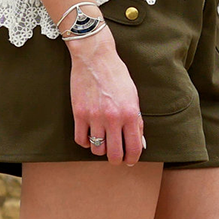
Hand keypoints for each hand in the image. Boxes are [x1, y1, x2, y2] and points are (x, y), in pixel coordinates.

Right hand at [67, 28, 145, 165]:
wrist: (95, 57)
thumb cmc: (116, 75)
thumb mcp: (133, 96)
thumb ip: (136, 120)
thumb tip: (139, 142)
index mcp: (130, 114)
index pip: (134, 148)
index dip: (133, 159)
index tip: (130, 161)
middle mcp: (113, 118)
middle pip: (114, 155)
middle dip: (117, 159)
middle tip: (116, 157)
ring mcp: (94, 117)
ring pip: (96, 149)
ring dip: (100, 149)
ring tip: (103, 141)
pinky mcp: (79, 113)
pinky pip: (80, 139)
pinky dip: (85, 142)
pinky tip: (89, 135)